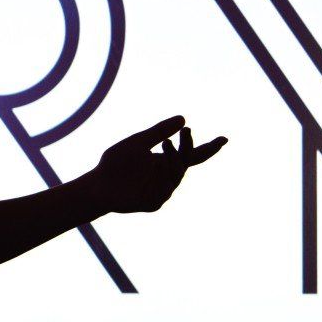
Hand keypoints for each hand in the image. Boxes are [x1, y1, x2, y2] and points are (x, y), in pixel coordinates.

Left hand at [87, 114, 226, 213]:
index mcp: (166, 161)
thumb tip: (183, 118)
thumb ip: (158, 132)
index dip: (209, 148)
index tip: (224, 138)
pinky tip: (152, 170)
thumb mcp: (137, 143)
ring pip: (176, 175)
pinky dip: (160, 178)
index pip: (193, 155)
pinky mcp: (154, 203)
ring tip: (166, 145)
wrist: (97, 185)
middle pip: (186, 162)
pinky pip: (163, 190)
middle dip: (187, 146)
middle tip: (185, 131)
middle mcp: (167, 177)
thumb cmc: (115, 164)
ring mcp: (162, 191)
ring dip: (173, 160)